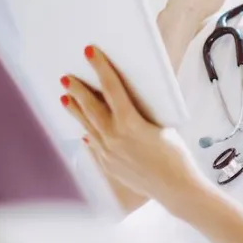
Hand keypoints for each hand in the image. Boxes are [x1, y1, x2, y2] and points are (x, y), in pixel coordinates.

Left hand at [60, 44, 203, 201]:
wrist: (176, 189)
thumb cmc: (176, 157)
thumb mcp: (164, 126)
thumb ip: (144, 114)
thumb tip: (130, 102)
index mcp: (130, 123)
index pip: (112, 88)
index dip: (101, 68)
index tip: (90, 54)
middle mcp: (114, 138)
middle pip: (92, 107)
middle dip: (78, 89)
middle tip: (67, 77)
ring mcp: (108, 153)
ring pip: (88, 126)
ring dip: (76, 110)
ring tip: (65, 98)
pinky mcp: (109, 166)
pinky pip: (94, 145)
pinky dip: (88, 133)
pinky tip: (84, 130)